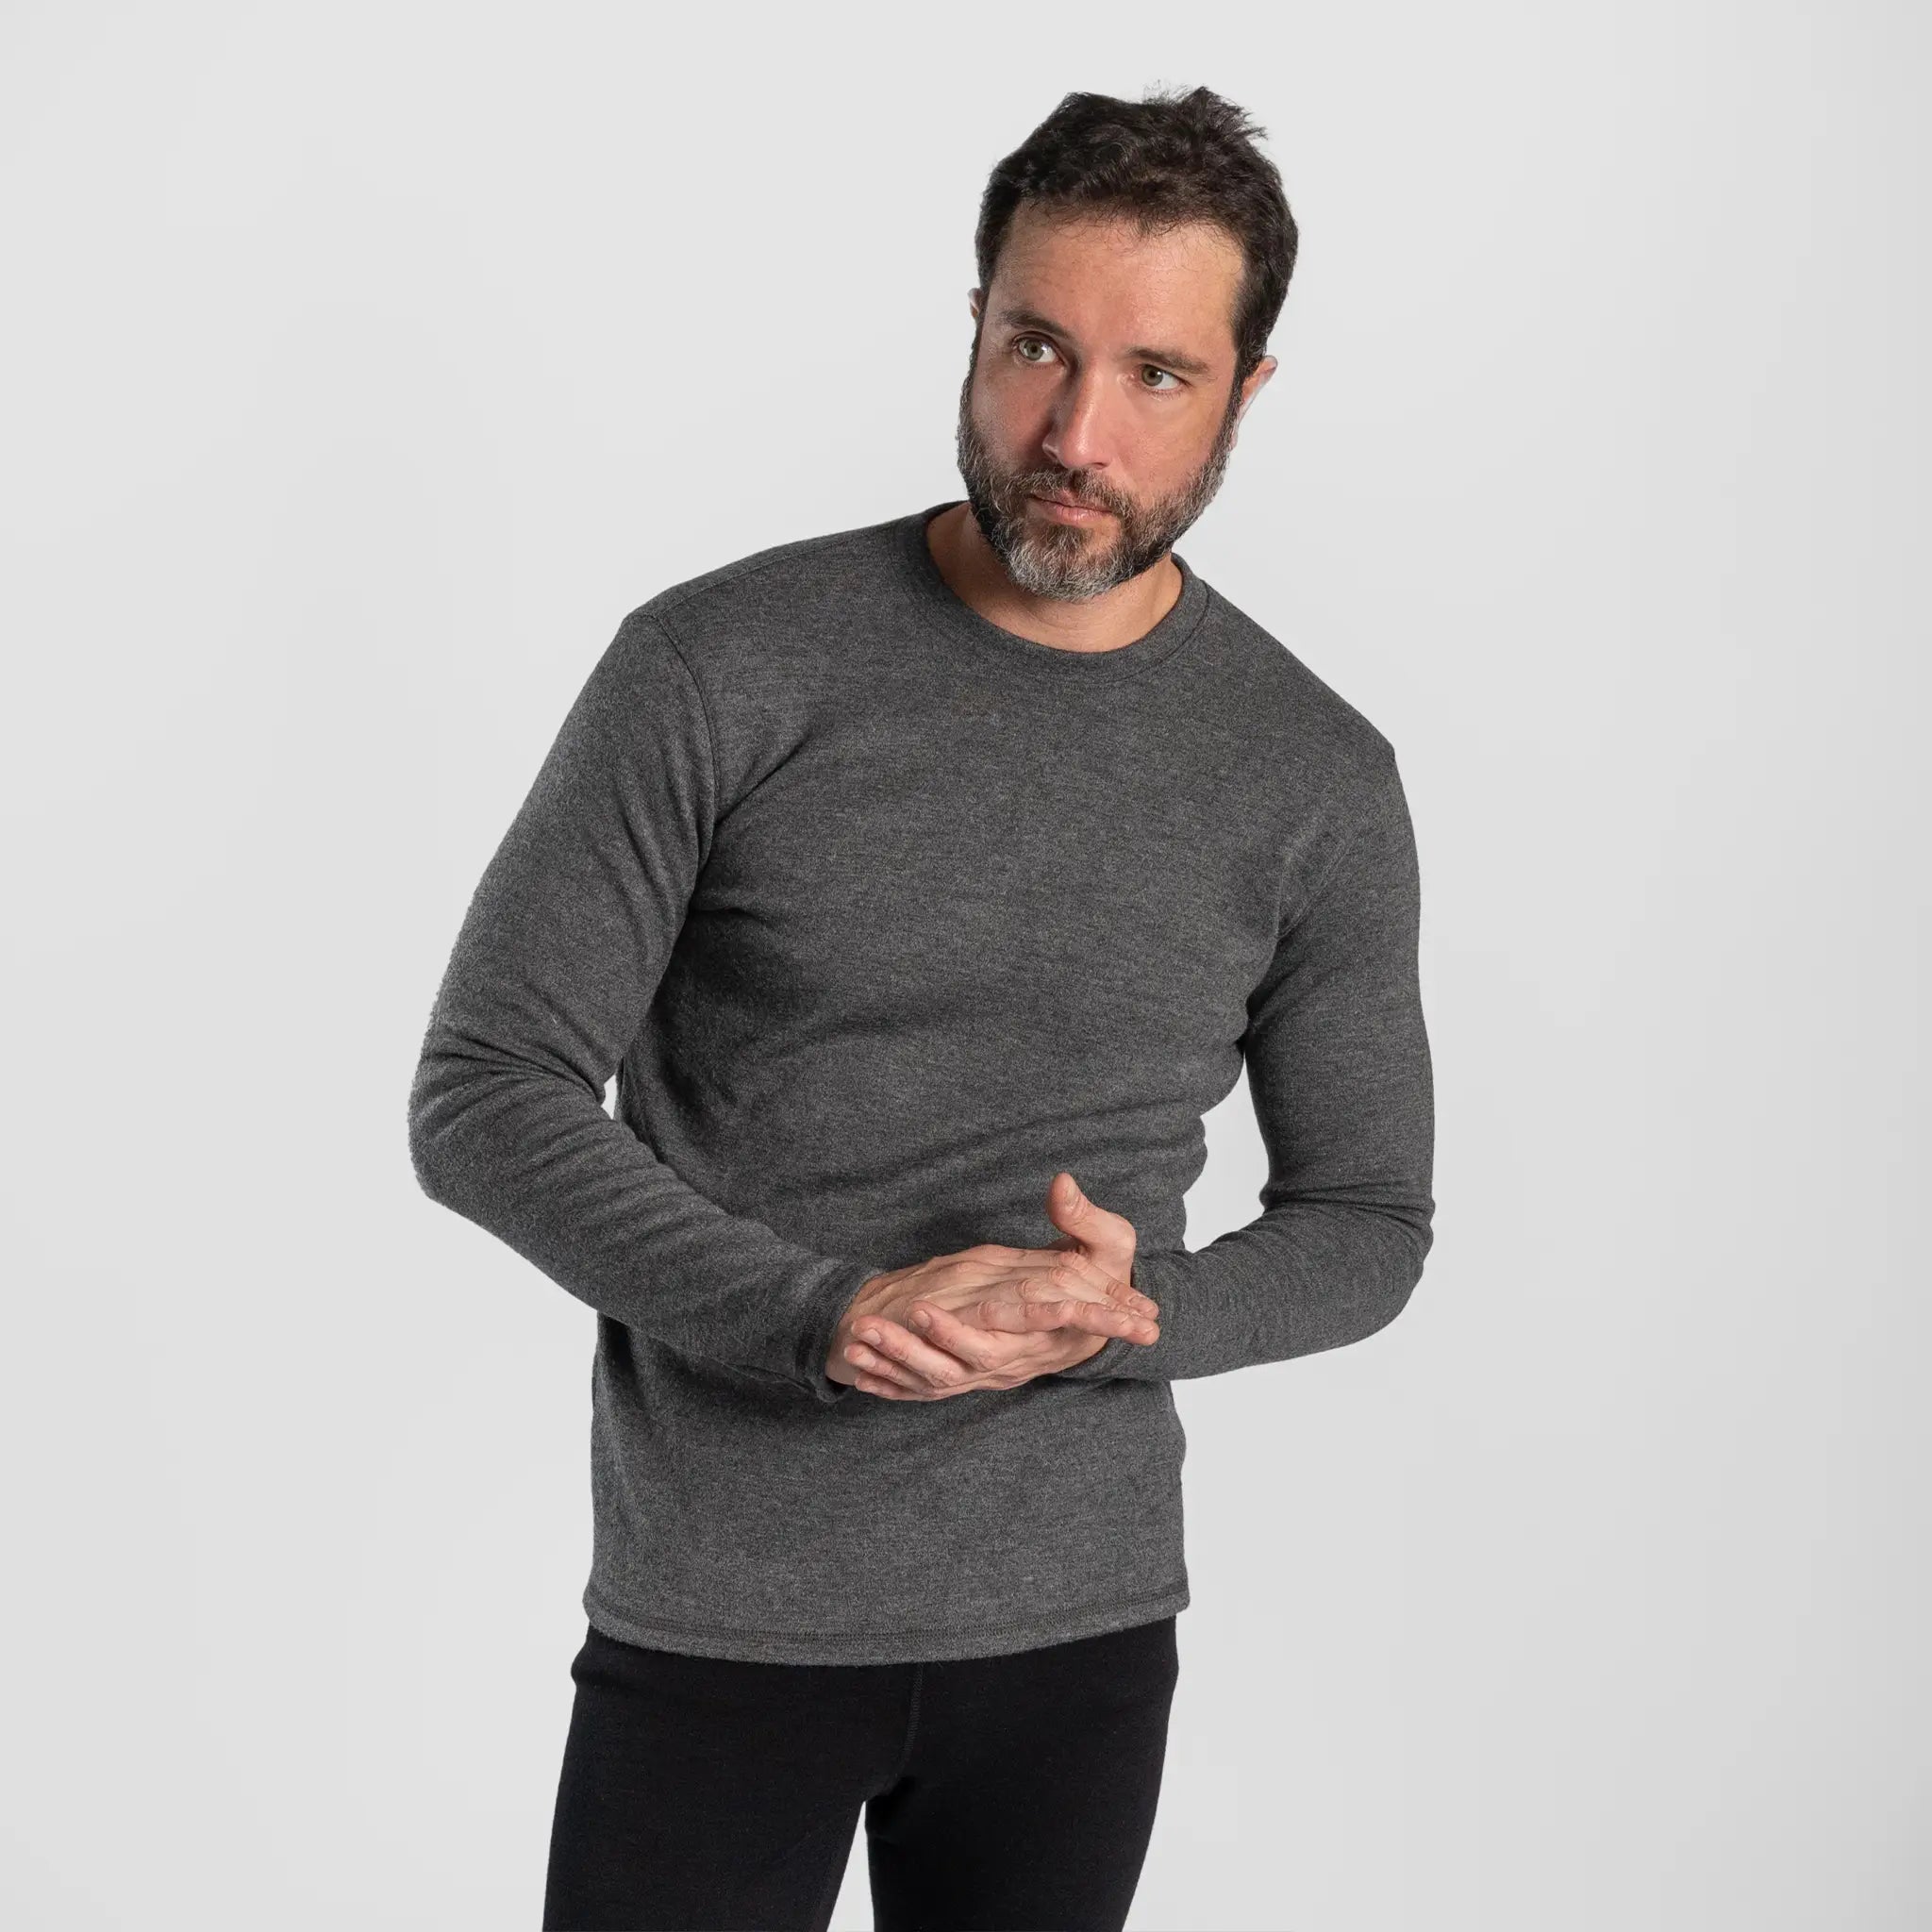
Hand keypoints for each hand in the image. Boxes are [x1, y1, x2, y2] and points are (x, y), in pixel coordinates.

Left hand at [827, 1172, 1156, 1399]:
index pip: (992, 1341)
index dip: (955, 1331)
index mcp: (1040, 1334)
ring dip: (891, 1364)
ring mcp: (991, 1372)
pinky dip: (891, 1384)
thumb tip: (1061, 1182)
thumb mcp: (1113, 1244)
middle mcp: (1012, 1359)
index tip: (918, 1309)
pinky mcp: (974, 1373)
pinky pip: (927, 1390)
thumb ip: (1086, 1218)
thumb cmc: (1109, 1280)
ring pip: (935, 1379)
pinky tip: (856, 1369)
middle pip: (952, 1367)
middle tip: (867, 1325)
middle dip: (909, 1350)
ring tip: (854, 1340)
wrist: (1109, 1320)